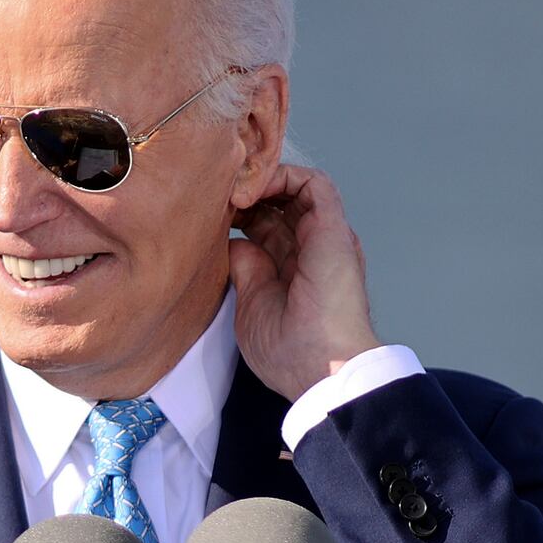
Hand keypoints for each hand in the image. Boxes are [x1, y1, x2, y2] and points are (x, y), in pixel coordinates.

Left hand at [228, 164, 381, 401]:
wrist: (322, 367)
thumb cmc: (291, 351)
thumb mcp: (252, 304)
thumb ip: (246, 269)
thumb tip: (234, 243)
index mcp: (295, 270)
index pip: (267, 227)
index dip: (240, 215)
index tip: (209, 215)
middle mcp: (312, 249)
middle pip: (278, 204)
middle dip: (246, 194)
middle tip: (215, 195)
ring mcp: (325, 236)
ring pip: (296, 187)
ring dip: (262, 180)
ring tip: (232, 188)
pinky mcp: (333, 227)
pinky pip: (313, 183)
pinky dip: (282, 175)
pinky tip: (251, 189)